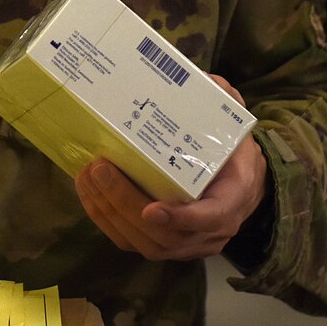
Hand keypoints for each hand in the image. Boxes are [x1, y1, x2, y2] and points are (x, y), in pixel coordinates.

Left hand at [73, 75, 267, 261]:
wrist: (239, 188)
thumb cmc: (231, 155)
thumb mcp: (235, 127)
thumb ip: (225, 103)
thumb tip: (206, 80)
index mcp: (232, 201)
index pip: (210, 218)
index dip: (181, 217)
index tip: (152, 210)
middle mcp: (209, 233)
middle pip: (164, 235)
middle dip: (125, 202)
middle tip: (100, 169)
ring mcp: (185, 245)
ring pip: (142, 242)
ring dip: (109, 210)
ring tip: (87, 176)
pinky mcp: (161, 245)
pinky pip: (129, 240)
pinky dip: (105, 217)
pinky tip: (88, 190)